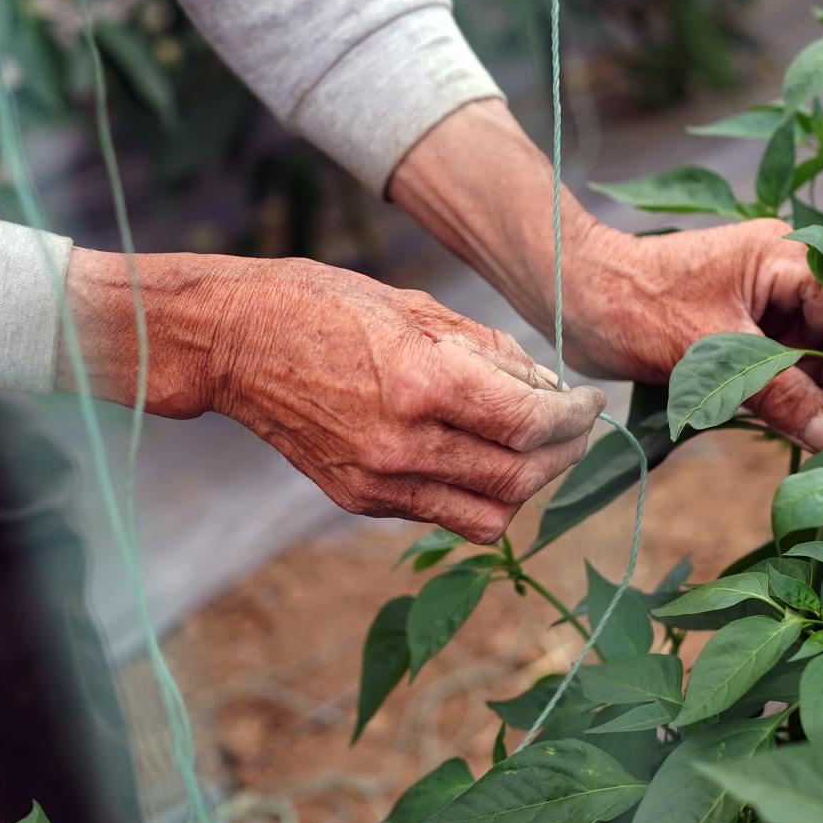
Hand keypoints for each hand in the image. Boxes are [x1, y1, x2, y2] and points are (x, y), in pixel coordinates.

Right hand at [61, 249, 604, 542]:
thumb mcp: (415, 308)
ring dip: (527, 487)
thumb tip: (546, 385)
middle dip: (563, 454)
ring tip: (534, 451)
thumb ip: (489, 352)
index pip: (531, 423)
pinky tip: (480, 460)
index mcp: (421, 383)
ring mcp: (379, 482)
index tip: (588, 404)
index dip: (574, 417)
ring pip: (489, 515)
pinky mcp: (360, 500)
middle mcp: (403, 444)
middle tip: (574, 429)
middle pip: (520, 477)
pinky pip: (443, 516)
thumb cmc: (322, 305)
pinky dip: (478, 495)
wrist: (235, 344)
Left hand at [560, 218, 822, 450]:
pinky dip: (781, 396)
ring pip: (806, 356)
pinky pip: (776, 367)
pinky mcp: (738, 331)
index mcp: (785, 256)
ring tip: (821, 436)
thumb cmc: (636, 308)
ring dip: (808, 396)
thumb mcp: (717, 353)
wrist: (575, 302)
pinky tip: (790, 425)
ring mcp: (760, 303)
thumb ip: (782, 394)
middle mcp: (781, 273)